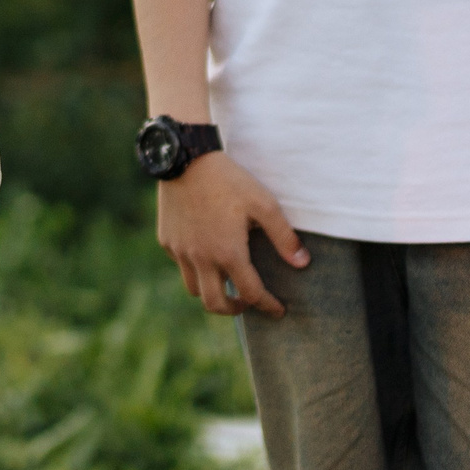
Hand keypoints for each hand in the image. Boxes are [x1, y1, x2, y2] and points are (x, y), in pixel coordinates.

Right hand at [156, 152, 308, 316]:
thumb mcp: (264, 204)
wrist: (185, 159)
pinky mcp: (167, 240)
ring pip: (194, 289)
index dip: (268, 306)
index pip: (251, 294)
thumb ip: (284, 237)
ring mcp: (180, 251)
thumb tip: (302, 263)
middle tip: (247, 302)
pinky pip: (181, 265)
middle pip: (215, 304)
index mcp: (228, 253)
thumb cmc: (228, 180)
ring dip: (212, 292)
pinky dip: (195, 269)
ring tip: (225, 281)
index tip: (278, 310)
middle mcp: (201, 258)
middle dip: (234, 309)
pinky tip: (206, 254)